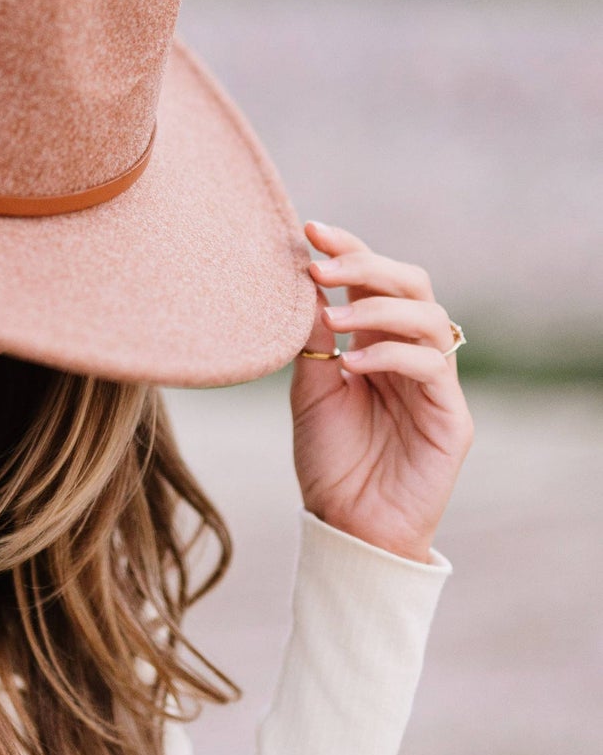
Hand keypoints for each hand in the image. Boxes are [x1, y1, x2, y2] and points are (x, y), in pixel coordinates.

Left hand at [290, 220, 473, 563]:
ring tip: (333, 316)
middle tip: (319, 266)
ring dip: (377, 307)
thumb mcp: (310, 388)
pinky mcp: (451, 415)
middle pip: (411, 283)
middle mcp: (410, 352)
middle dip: (366, 264)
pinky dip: (390, 354)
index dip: (349, 248)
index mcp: (375, 340)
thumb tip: (304, 283)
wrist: (348, 524)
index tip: (310, 230)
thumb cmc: (329, 458)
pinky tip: (351, 364)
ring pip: (429, 316)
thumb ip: (313, 340)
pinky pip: (431, 366)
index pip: (373, 278)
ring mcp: (435, 382)